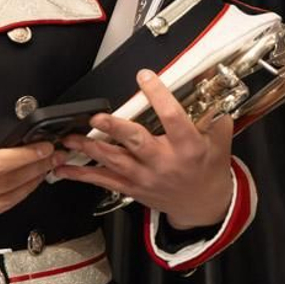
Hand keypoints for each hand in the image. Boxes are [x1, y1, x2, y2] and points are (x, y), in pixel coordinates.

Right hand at [0, 104, 59, 238]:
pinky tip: (11, 190)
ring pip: (5, 203)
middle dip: (37, 169)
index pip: (2, 163)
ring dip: (28, 187)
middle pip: (11, 183)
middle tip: (56, 158)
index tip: (46, 147)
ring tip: (43, 174)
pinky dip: (2, 200)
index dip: (28, 156)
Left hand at [53, 69, 233, 228]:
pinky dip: (82, 174)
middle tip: (97, 117)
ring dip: (90, 148)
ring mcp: (145, 177)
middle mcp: (163, 162)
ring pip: (114, 161)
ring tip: (71, 137)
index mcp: (187, 147)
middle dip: (115, 129)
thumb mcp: (220, 143)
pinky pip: (104, 181)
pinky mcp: (132, 188)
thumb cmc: (209, 171)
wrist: (203, 206)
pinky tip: (63, 167)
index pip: (172, 117)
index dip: (158, 96)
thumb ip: (215, 117)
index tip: (145, 77)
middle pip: (137, 142)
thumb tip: (210, 88)